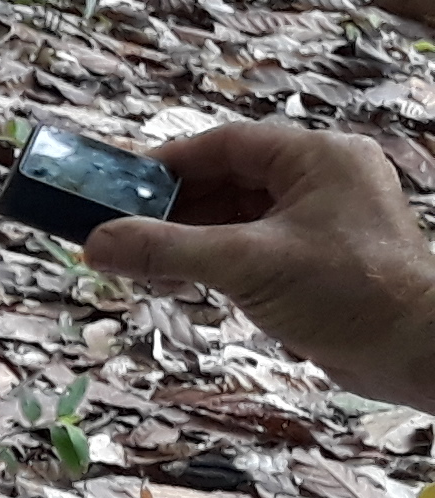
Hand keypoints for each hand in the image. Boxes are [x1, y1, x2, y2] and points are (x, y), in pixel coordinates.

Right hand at [82, 122, 434, 410]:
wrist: (419, 353)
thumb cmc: (351, 292)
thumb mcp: (247, 265)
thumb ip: (167, 251)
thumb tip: (95, 244)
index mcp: (318, 158)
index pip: (226, 145)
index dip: (167, 165)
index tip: (118, 188)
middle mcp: (324, 180)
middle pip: (227, 182)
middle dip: (172, 211)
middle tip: (120, 233)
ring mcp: (323, 221)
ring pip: (237, 218)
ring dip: (188, 241)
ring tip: (141, 266)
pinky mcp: (319, 260)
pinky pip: (253, 247)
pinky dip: (214, 262)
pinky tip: (179, 283)